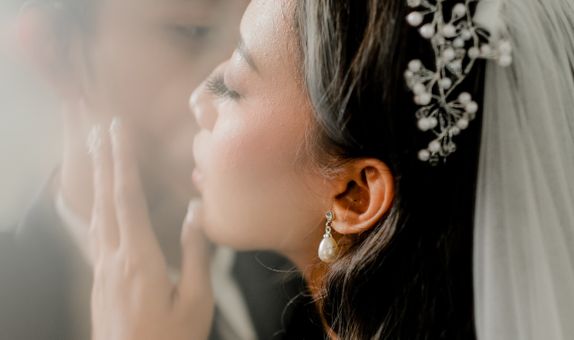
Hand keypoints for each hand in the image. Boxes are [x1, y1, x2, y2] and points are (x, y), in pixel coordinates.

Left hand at [88, 118, 212, 339]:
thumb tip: (195, 211)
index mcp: (139, 260)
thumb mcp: (196, 301)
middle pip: (106, 199)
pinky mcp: (101, 279)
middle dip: (104, 159)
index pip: (128, 199)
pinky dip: (96, 204)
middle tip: (100, 126)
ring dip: (96, 179)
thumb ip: (195, 253)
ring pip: (96, 213)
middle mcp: (114, 259)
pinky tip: (98, 201)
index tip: (120, 131)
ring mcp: (102, 269)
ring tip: (95, 152)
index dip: (123, 161)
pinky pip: (95, 231)